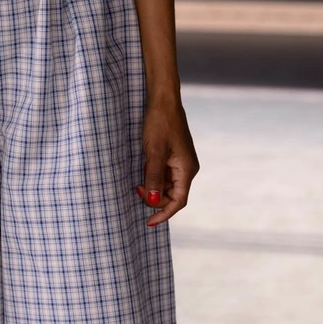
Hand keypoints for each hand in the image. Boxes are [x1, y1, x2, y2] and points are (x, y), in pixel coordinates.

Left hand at [135, 98, 199, 226]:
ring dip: (152, 188)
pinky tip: (142, 173)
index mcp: (187, 169)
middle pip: (172, 196)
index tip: (148, 222)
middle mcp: (187, 168)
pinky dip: (152, 178)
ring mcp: (180, 163)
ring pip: (166, 186)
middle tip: (136, 190)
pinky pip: (164, 175)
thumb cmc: (159, 123)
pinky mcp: (173, 157)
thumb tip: (154, 202)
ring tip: (137, 181)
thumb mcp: (153, 152)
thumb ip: (154, 177)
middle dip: (154, 198)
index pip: (178, 201)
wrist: (163, 101)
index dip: (164, 213)